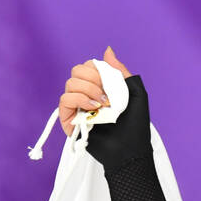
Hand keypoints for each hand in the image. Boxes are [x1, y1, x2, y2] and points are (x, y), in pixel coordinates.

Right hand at [65, 49, 152, 172]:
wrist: (130, 150)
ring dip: (89, 90)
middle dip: (93, 78)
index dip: (98, 70)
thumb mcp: (136, 94)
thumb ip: (122, 72)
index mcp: (100, 87)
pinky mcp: (68, 119)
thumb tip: (107, 50)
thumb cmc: (135, 126)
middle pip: (77, 71)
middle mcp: (86, 95)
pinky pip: (64, 99)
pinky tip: (94, 108)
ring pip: (70, 83)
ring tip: (104, 105)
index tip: (111, 83)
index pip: (89, 66)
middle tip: (107, 95)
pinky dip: (79, 99)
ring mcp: (76, 107)